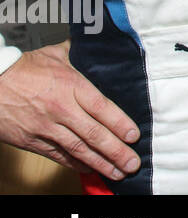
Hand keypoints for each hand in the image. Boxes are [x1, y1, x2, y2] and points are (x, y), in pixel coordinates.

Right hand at [0, 42, 140, 179]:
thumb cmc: (23, 68)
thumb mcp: (55, 54)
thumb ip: (80, 53)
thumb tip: (98, 45)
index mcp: (71, 86)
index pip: (102, 108)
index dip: (120, 124)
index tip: (134, 136)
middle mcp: (61, 109)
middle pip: (94, 134)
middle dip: (116, 151)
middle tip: (133, 164)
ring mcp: (46, 127)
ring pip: (78, 149)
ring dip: (100, 163)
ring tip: (117, 172)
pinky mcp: (31, 141)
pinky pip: (57, 155)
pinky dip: (75, 164)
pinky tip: (90, 169)